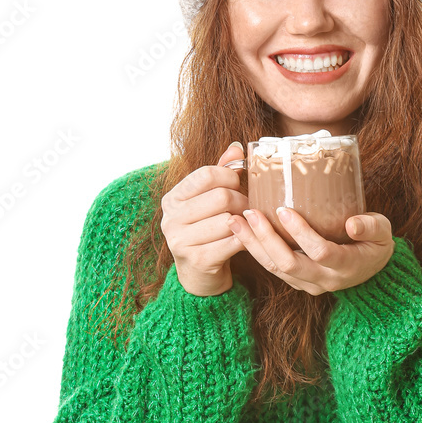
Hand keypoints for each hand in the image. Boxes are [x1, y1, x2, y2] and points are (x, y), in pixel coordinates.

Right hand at [160, 142, 248, 295]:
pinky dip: (245, 239)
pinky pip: (232, 242)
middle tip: (250, 208)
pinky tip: (246, 239)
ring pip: (228, 220)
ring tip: (249, 224)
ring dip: (246, 222)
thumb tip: (237, 148)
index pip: (206, 174)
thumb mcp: (209, 200)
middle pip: (220, 197)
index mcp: (172, 199)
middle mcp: (171, 219)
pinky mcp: (196, 260)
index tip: (240, 184)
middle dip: (242, 201)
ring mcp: (180, 241)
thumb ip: (221, 173)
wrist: (200, 274)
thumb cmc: (208, 231)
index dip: (230, 176)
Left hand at [225, 207, 394, 295]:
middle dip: (265, 238)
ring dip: (253, 245)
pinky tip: (243, 231)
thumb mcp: (383, 231)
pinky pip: (273, 269)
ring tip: (236, 221)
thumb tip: (352, 223)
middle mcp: (325, 280)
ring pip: (275, 268)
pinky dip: (256, 251)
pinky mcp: (298, 283)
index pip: (319, 251)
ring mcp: (309, 285)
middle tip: (249, 213)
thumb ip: (371, 226)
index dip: (300, 232)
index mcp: (346, 266)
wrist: (372, 270)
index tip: (283, 209)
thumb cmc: (375, 243)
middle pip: (288, 263)